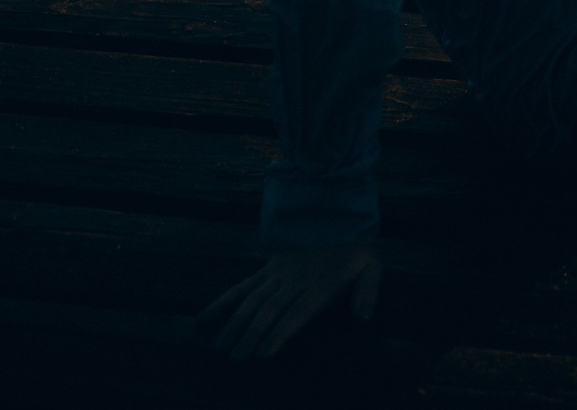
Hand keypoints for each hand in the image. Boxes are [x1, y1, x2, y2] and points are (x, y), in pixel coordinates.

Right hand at [197, 242, 381, 359]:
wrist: (339, 218)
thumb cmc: (355, 252)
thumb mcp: (372, 268)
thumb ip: (368, 294)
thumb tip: (365, 318)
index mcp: (319, 285)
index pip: (296, 312)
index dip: (280, 332)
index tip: (264, 353)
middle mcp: (294, 281)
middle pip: (270, 310)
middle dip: (251, 335)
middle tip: (237, 358)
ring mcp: (278, 274)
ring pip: (252, 299)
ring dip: (235, 323)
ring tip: (222, 347)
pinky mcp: (267, 268)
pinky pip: (242, 286)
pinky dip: (223, 301)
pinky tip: (205, 317)